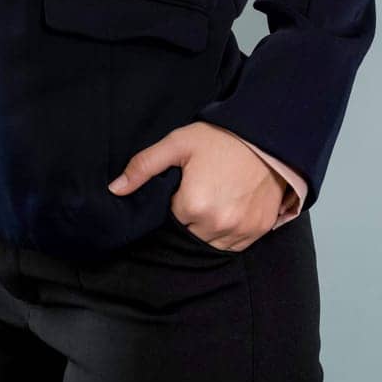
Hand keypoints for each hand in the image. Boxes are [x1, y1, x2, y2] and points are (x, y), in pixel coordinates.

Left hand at [107, 121, 286, 251]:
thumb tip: (115, 190)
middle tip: (203, 188)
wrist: (267, 136)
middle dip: (192, 216)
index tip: (187, 185)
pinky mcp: (258, 230)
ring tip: (217, 197)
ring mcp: (240, 230)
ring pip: (211, 244)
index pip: (171, 219)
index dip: (177, 202)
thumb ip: (143, 167)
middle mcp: (217, 224)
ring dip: (210, 227)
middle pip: (190, 234)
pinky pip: (235, 245)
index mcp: (193, 206)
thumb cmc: (220, 139)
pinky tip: (232, 207)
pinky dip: (230, 232)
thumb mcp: (177, 144)